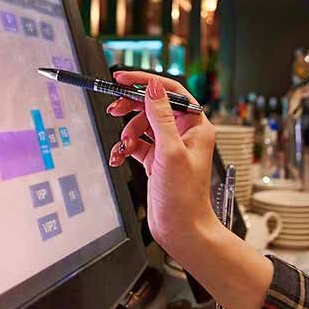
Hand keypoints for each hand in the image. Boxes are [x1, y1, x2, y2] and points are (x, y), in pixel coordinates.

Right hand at [106, 71, 217, 253]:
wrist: (181, 229)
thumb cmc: (184, 196)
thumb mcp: (170, 151)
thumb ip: (159, 116)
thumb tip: (153, 88)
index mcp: (195, 125)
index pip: (170, 92)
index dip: (146, 82)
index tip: (123, 78)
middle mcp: (184, 133)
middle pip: (152, 105)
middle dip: (131, 108)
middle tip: (114, 109)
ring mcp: (169, 146)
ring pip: (141, 124)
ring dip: (127, 133)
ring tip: (122, 146)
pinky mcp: (156, 160)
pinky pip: (136, 144)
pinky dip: (125, 148)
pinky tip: (119, 157)